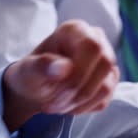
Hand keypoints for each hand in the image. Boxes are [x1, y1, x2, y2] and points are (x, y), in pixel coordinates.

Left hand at [2, 20, 118, 130]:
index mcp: (75, 30)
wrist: (37, 90)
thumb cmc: (31, 75)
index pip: (93, 46)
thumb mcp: (28, 71)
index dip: (80, 71)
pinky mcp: (110, 79)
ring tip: (60, 102)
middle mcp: (96, 40)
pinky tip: (70, 103)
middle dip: (79, 90)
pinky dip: (85, 106)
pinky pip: (106, 98)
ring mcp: (105, 60)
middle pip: (105, 64)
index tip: (59, 87)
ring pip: (107, 86)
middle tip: (56, 100)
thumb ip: (42, 66)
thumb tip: (65, 67)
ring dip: (80, 101)